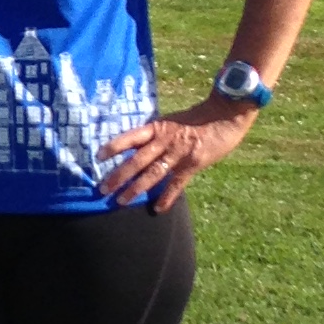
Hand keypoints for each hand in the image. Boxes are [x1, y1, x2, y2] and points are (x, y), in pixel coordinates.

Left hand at [95, 97, 254, 210]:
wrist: (225, 115)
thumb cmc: (197, 118)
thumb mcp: (172, 121)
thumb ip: (156, 134)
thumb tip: (136, 146)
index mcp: (158, 127)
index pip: (131, 136)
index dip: (114, 145)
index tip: (98, 156)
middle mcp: (165, 140)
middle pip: (137, 160)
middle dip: (119, 175)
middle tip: (103, 188)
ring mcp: (178, 153)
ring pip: (152, 173)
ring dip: (136, 188)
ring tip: (121, 201)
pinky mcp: (193, 164)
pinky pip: (177, 184)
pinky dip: (167, 197)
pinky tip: (158, 208)